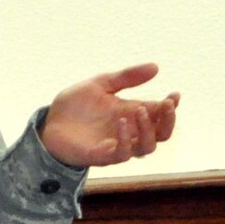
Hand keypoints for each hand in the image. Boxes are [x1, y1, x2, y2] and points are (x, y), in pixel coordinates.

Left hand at [39, 62, 178, 168]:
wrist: (49, 123)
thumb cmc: (75, 106)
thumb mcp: (101, 84)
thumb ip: (126, 77)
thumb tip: (155, 67)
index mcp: (131, 113)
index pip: (159, 114)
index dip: (170, 106)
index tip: (175, 95)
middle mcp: (129, 132)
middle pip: (161, 134)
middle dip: (168, 120)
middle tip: (166, 104)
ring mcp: (117, 145)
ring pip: (147, 147)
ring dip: (148, 129)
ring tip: (140, 110)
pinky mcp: (103, 156)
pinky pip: (122, 154)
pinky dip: (125, 139)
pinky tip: (122, 122)